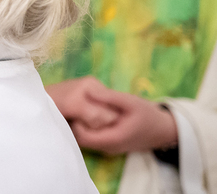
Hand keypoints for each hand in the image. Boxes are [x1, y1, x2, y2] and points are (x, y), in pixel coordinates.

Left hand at [47, 77, 178, 153]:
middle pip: (81, 140)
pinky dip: (88, 128)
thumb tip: (87, 90)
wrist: (164, 130)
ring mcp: (109, 148)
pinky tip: (90, 114)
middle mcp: (109, 147)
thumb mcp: (130, 101)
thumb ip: (109, 97)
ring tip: (82, 108)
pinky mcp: (110, 145)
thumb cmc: (148, 115)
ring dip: (81, 126)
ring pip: (86, 140)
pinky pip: (93, 139)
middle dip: (75, 124)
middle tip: (75, 106)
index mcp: (113, 139)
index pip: (82, 137)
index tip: (75, 107)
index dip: (75, 123)